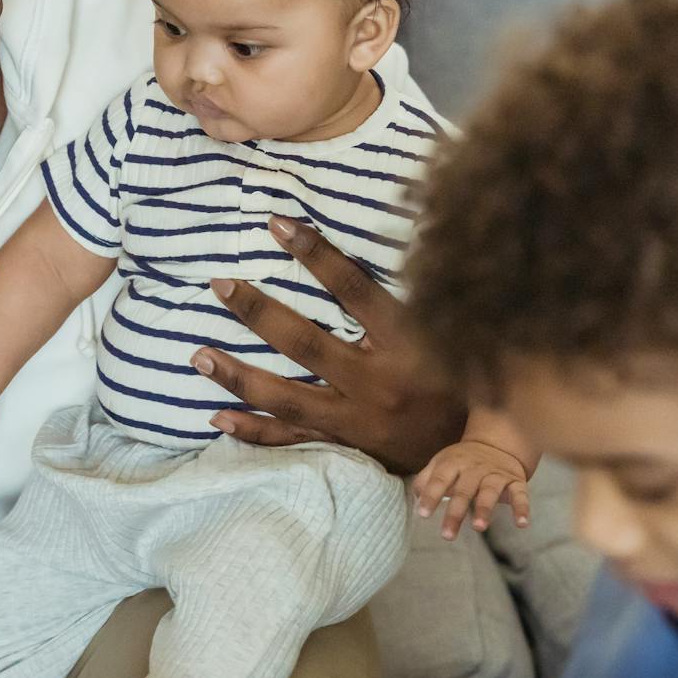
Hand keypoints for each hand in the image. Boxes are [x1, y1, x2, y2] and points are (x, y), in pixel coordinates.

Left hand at [191, 217, 465, 474]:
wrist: (479, 453)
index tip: (277, 224)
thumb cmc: (465, 378)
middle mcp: (377, 383)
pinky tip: (217, 418)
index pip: (354, 289)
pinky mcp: (345, 446)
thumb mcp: (451, 329)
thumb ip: (420, 292)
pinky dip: (253, 431)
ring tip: (198, 357)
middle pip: (306, 343)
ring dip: (238, 377)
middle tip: (220, 285)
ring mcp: (356, 420)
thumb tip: (404, 230)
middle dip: (259, 313)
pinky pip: (292, 441)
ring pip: (287, 398)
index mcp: (407, 344)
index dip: (315, 254)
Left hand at [413, 440, 531, 539]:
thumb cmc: (462, 461)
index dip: (431, 496)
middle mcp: (474, 468)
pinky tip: (521, 523)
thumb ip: (426, 480)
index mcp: (453, 463)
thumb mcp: (441, 464)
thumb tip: (415, 498)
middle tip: (447, 535)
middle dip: (455, 513)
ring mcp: (496, 474)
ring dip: (484, 509)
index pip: (439, 479)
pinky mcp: (516, 481)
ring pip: (490, 492)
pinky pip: (520, 494)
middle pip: (464, 490)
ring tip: (478, 527)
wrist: (497, 443)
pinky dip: (522, 508)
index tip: (422, 514)